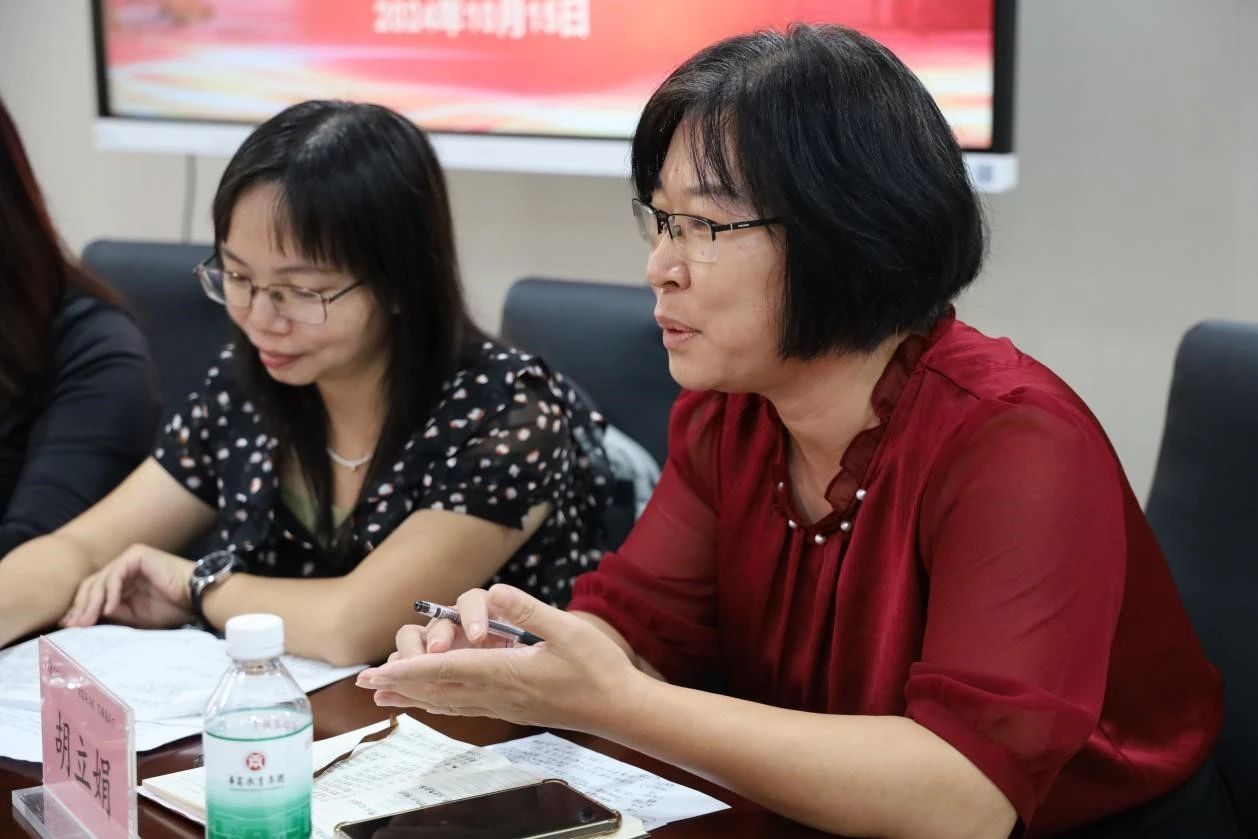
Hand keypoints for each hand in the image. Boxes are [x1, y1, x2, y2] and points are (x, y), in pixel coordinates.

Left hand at [60, 545, 194, 629]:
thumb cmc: (171, 608)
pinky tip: (109, 609)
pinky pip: (116, 574)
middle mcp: (123, 567)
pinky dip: (110, 592)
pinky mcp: (137, 555)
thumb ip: (110, 612)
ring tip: (89, 621)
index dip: (80, 608)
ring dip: (93, 602)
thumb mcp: (133, 615)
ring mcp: (129, 559)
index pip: (93, 591)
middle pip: (92, 584)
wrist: (196, 597)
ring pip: (101, 580)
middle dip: (82, 606)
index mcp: (123, 580)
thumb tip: (81, 619)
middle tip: (74, 625)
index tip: (69, 626)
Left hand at [356, 585, 645, 732]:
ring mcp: (504, 704)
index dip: (412, 668)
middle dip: (400, 683)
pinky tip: (432, 702)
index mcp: (506, 672)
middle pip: (438, 688)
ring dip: (414, 695)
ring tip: (384, 696)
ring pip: (449, 700)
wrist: (618, 708)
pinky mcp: (512, 708)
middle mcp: (498, 692)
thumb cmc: (597, 668)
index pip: (448, 669)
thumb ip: (528, 610)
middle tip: (364, 683)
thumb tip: (495, 592)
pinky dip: (441, 702)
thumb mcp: (568, 630)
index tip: (381, 671)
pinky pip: (466, 706)